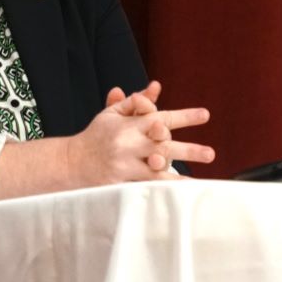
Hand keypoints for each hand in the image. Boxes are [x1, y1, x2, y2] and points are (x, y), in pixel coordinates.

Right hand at [70, 81, 213, 182]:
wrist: (71, 162)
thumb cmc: (97, 136)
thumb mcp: (113, 114)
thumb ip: (137, 103)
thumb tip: (157, 86)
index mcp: (129, 124)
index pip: (161, 117)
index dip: (184, 116)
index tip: (205, 115)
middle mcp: (128, 144)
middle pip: (163, 145)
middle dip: (188, 150)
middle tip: (210, 153)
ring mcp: (124, 165)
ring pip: (155, 169)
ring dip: (178, 173)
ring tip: (197, 179)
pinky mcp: (119, 183)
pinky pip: (144, 187)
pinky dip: (161, 190)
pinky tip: (178, 195)